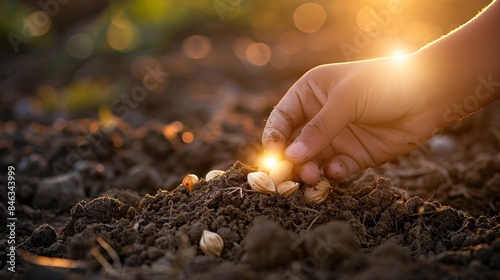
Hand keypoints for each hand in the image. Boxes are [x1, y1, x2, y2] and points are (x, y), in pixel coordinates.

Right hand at [262, 54, 443, 183]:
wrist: (429, 94)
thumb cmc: (383, 84)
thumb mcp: (347, 100)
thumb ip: (319, 129)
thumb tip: (290, 156)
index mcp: (310, 94)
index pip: (282, 118)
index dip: (274, 136)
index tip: (272, 155)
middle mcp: (319, 117)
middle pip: (293, 144)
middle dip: (289, 160)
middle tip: (289, 175)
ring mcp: (337, 137)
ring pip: (312, 160)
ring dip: (309, 170)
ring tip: (312, 176)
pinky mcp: (355, 156)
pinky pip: (336, 169)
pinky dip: (334, 173)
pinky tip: (339, 170)